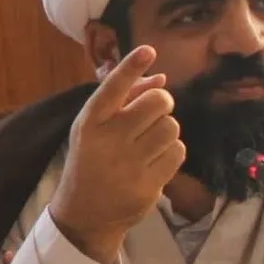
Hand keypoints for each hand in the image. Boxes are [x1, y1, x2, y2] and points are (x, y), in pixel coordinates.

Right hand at [49, 45, 185, 263]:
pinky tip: (156, 161)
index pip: (113, 86)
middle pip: (158, 102)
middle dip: (162, 104)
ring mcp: (128, 163)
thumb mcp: (96, 129)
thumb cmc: (92, 161)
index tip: (148, 51)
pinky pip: (178, 152)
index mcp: (90, 121)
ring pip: (172, 127)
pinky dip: (172, 153)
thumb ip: (124, 100)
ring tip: (150, 143)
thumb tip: (161, 78)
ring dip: (167, 131)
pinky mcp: (147, 184)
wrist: (84, 213)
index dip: (132, 66)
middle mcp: (108, 139)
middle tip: (152, 116)